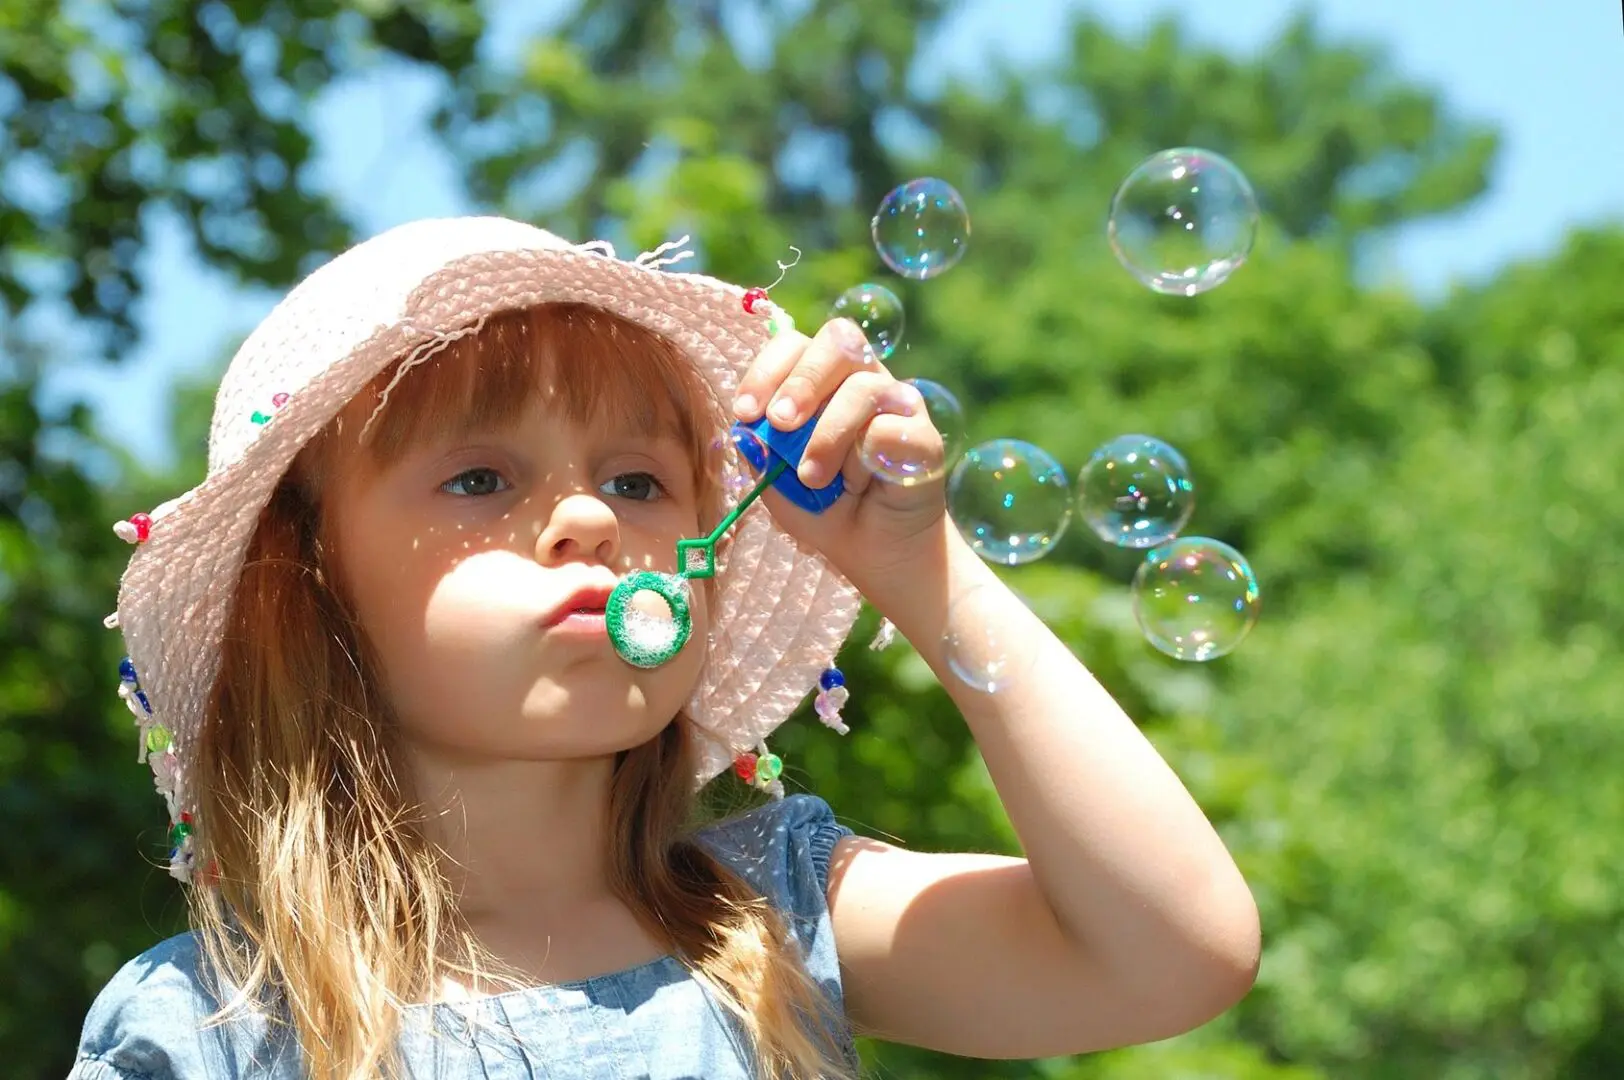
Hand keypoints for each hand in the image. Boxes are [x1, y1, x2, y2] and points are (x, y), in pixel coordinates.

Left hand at [731, 317, 950, 594]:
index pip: (794, 346)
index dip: (766, 370)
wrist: (874, 552)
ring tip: (813, 478)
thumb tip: (748, 424)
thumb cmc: (824, 509)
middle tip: (780, 423)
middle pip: (838, 340)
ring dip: (827, 437)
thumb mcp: (777, 482)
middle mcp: (862, 378)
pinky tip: (862, 486)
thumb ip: (762, 449)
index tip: (746, 411)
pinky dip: (863, 464)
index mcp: (822, 381)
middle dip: (801, 381)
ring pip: (861, 388)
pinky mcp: (923, 432)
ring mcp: (897, 401)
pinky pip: (885, 431)